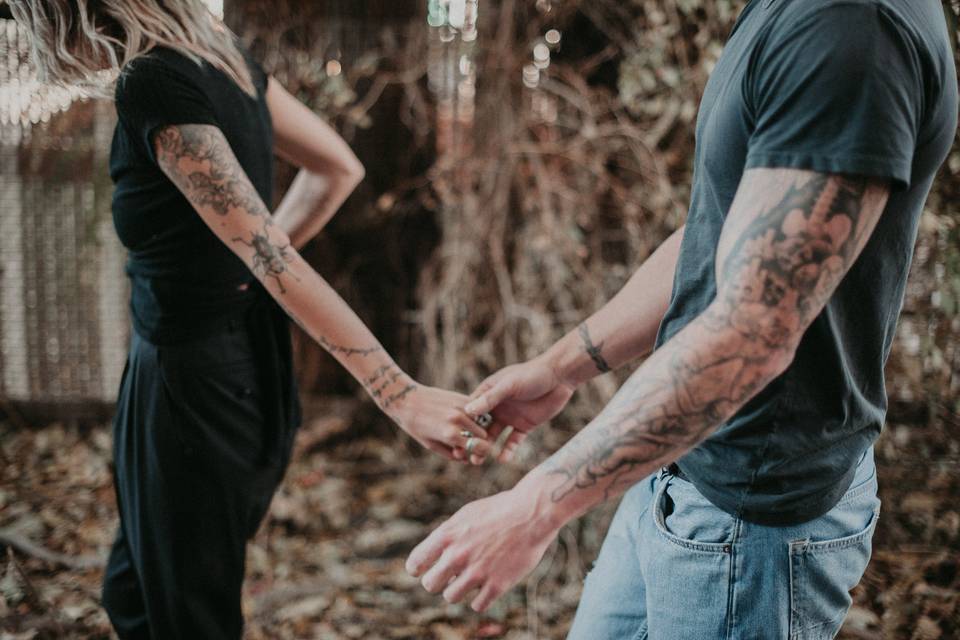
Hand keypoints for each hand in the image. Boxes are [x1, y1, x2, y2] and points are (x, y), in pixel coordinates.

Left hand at [390, 383, 493, 463]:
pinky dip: (474, 417)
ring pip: (482, 421)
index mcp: (451, 434)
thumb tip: (466, 459)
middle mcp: (458, 419)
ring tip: (466, 431)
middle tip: (471, 443)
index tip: (477, 454)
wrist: (407, 400)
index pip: (480, 447)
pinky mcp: (461, 397)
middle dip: (480, 440)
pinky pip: (475, 411)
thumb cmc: (416, 426)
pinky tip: (462, 419)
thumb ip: (451, 454)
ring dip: (478, 428)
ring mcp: (461, 406)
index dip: (482, 452)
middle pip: (484, 435)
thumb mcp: (431, 445)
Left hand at [406, 486, 559, 611]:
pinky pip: (477, 605)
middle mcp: (458, 555)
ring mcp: (477, 571)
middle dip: (439, 582)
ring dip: (459, 590)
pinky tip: (488, 586)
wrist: (532, 512)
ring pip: (451, 597)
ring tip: (471, 580)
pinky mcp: (497, 585)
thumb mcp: (467, 515)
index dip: (418, 569)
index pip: (416, 562)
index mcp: (447, 535)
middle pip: (430, 585)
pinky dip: (481, 598)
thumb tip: (434, 555)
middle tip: (450, 577)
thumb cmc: (499, 510)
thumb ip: (448, 535)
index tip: (423, 570)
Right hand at [464, 356, 574, 460]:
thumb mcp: (509, 384)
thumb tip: (468, 411)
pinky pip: (513, 441)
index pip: (471, 411)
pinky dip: (508, 450)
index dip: (462, 425)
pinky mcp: (524, 426)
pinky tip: (502, 459)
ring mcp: (510, 417)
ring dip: (487, 448)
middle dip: (473, 440)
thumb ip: (490, 398)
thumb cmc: (532, 374)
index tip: (454, 438)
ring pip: (495, 436)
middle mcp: (497, 406)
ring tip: (479, 461)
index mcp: (489, 393)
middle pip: (480, 427)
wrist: (559, 377)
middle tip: (465, 455)